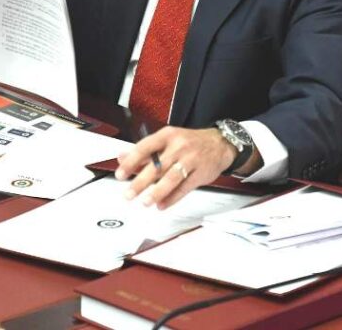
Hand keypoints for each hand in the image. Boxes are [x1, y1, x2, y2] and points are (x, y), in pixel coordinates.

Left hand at [115, 126, 235, 209]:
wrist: (220, 143)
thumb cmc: (190, 142)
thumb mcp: (167, 139)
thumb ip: (145, 151)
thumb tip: (122, 158)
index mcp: (168, 136)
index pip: (145, 147)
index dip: (131, 162)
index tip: (121, 174)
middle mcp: (179, 147)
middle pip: (157, 166)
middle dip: (141, 182)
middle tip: (129, 194)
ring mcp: (191, 160)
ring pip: (171, 178)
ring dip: (157, 192)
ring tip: (145, 202)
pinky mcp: (201, 174)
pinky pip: (184, 188)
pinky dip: (172, 198)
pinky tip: (162, 205)